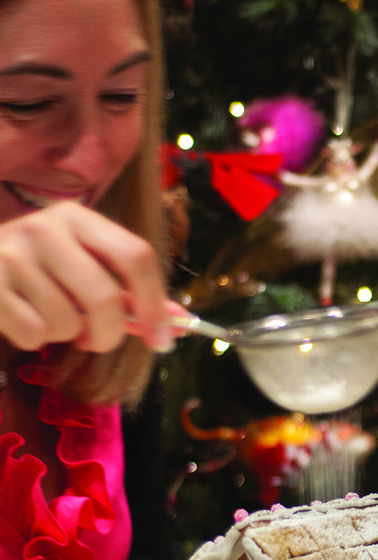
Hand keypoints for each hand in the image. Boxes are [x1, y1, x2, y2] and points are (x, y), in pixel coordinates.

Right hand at [0, 201, 171, 354]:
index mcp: (77, 217)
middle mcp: (45, 229)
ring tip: (47, 314)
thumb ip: (127, 291)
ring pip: (67, 323)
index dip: (155, 302)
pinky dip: (34, 339)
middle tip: (99, 342)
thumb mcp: (82, 265)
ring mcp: (13, 256)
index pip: (135, 255)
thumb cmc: (39, 270)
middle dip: (110, 335)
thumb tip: (180, 321)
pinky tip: (22, 317)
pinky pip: (34, 334)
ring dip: (64, 334)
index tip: (162, 338)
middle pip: (105, 298)